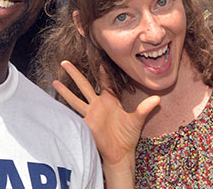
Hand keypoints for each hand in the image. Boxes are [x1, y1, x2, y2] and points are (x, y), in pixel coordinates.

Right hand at [53, 61, 159, 185]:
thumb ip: (145, 108)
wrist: (120, 154)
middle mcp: (98, 105)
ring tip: (54, 81)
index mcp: (110, 101)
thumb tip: (158, 98)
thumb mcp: (137, 120)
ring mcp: (90, 114)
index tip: (97, 59)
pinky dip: (65, 110)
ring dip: (65, 90)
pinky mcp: (86, 124)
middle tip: (65, 62)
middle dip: (74, 74)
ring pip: (75, 98)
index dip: (101, 72)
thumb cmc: (128, 137)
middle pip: (84, 85)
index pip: (104, 82)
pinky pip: (74, 115)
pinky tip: (55, 105)